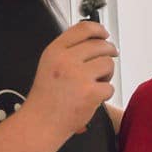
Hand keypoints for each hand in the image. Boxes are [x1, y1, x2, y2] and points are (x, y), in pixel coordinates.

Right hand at [22, 21, 117, 138]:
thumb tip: (97, 40)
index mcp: (55, 51)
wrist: (40, 122)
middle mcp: (66, 60)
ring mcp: (79, 76)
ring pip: (108, 64)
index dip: (99, 30)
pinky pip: (110, 87)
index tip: (105, 35)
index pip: (83, 29)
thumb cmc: (47, 96)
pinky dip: (104, 94)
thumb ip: (69, 51)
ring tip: (94, 84)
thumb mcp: (50, 64)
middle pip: (101, 45)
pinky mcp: (91, 92)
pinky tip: (92, 98)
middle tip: (106, 64)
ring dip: (107, 74)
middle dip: (109, 53)